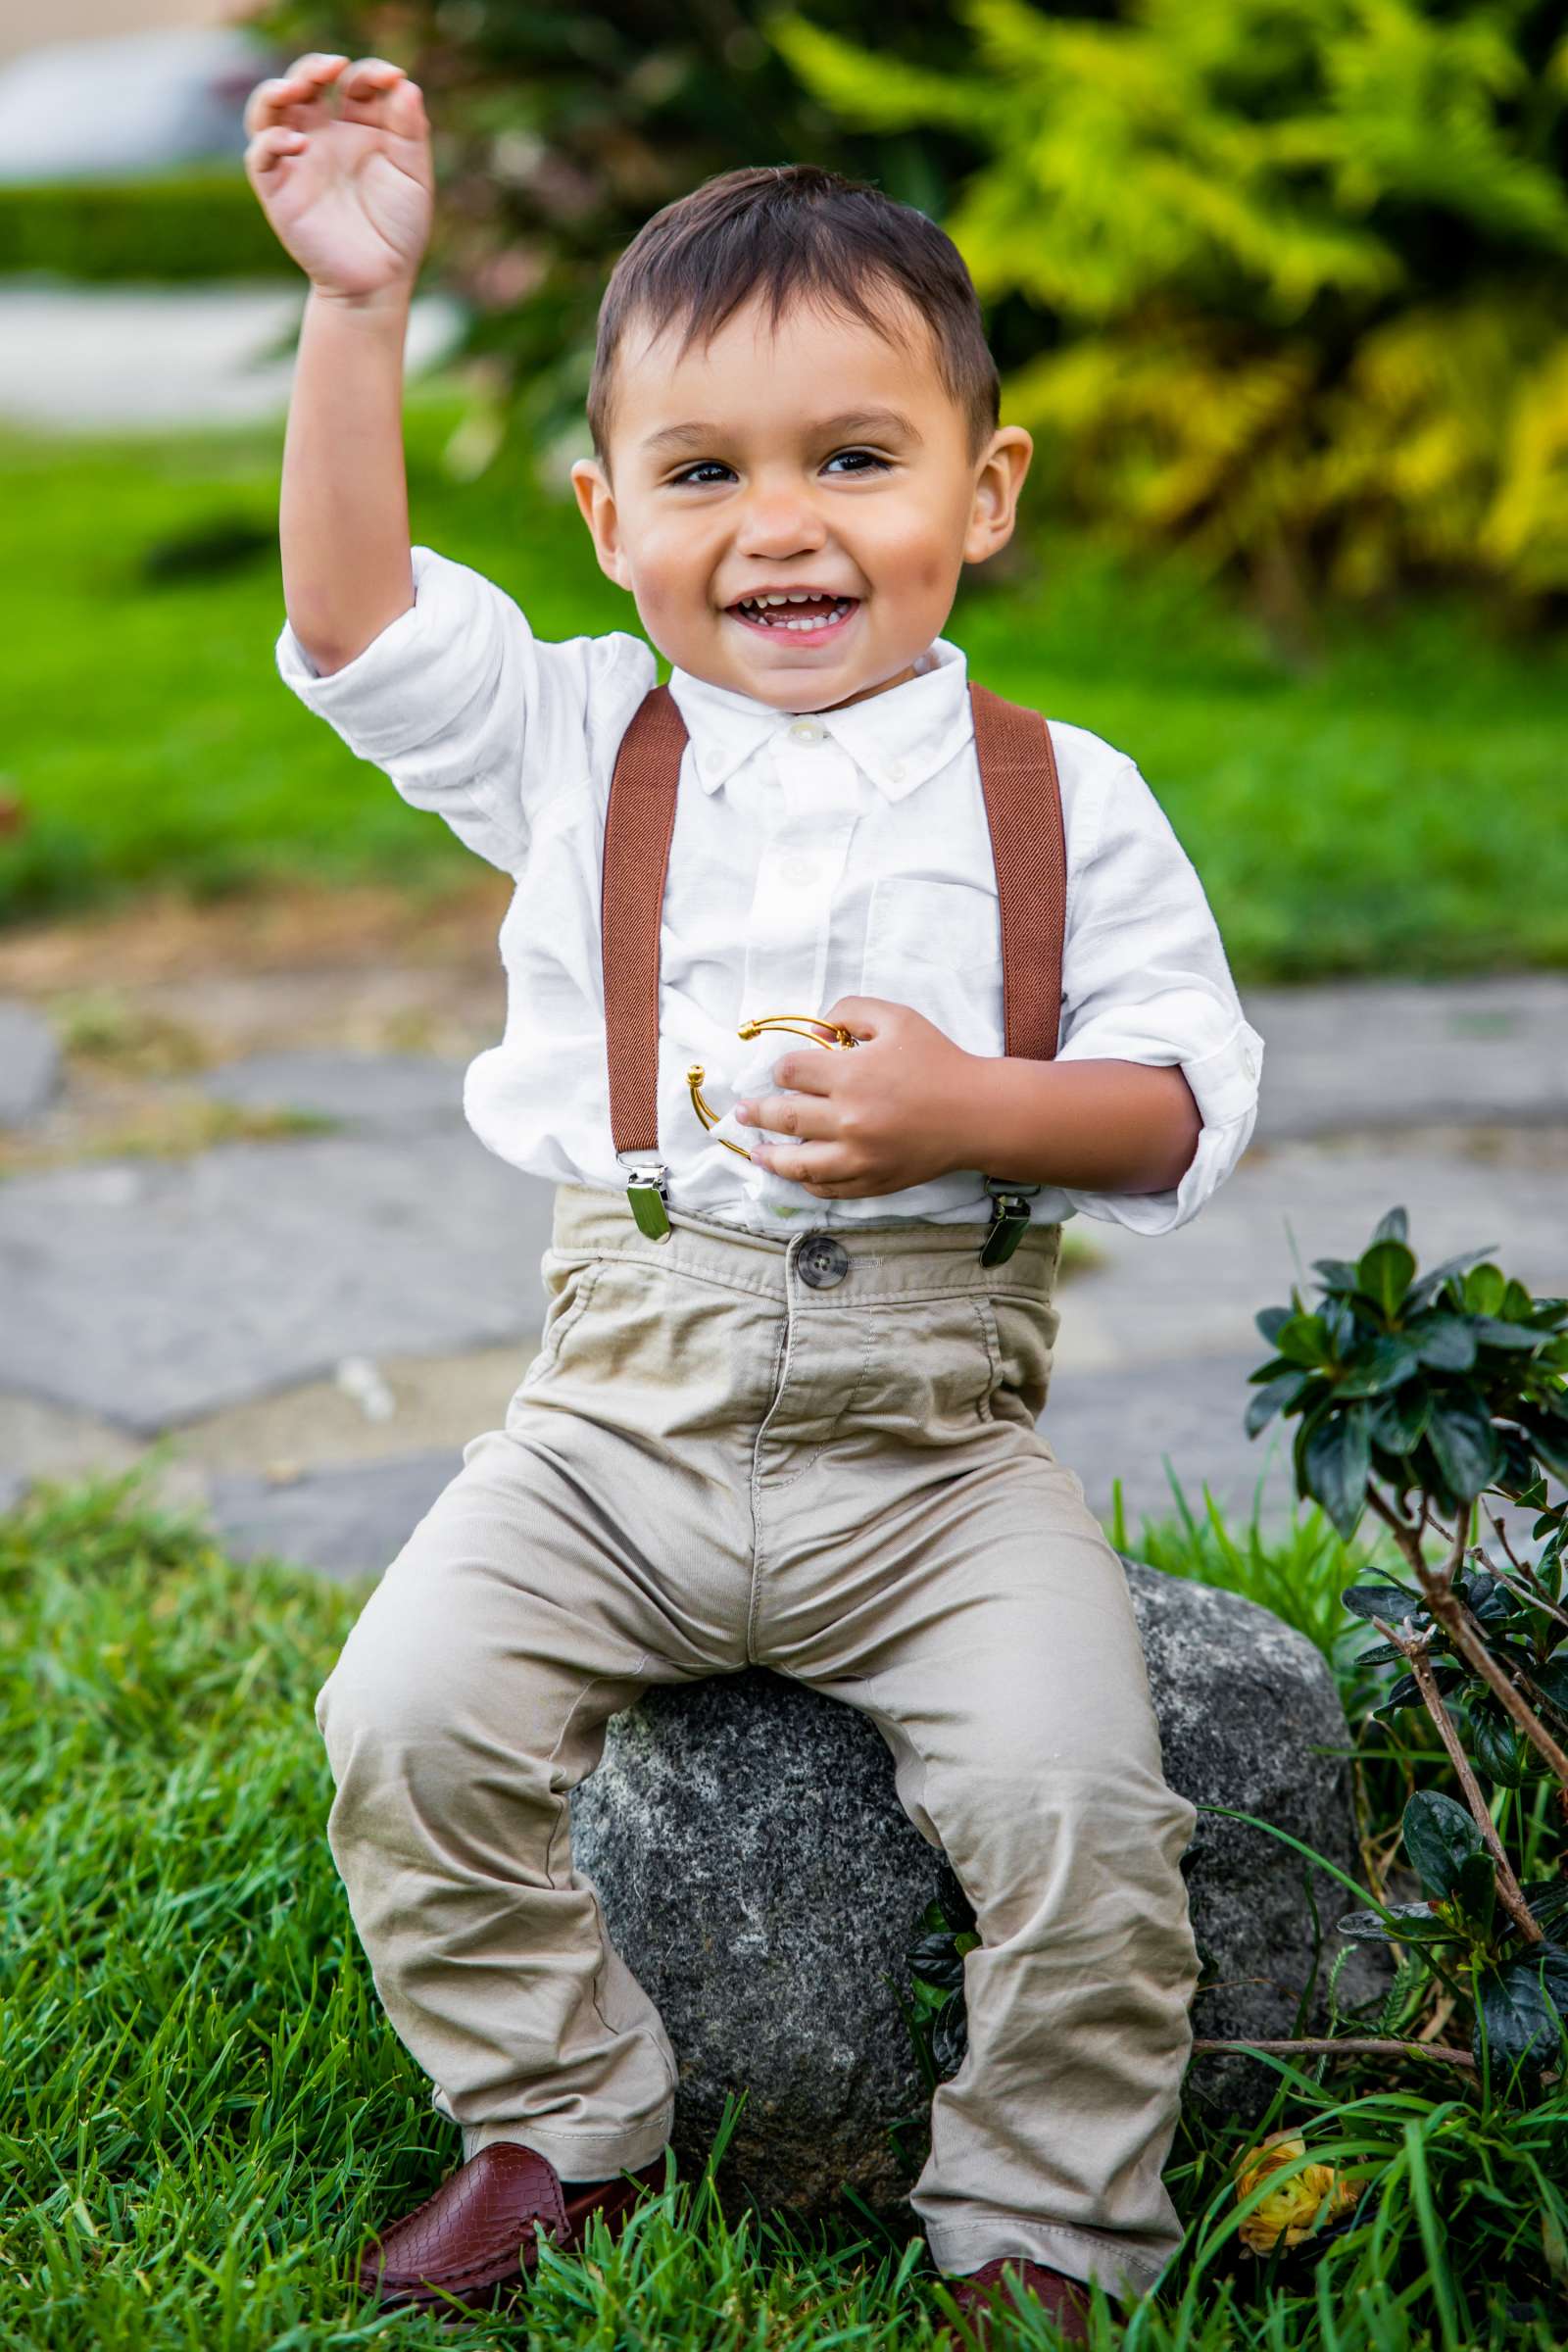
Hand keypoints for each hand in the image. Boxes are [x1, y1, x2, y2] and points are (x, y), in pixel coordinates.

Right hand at [243, 52, 433, 299]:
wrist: (379, 283)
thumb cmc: (398, 229)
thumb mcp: (413, 176)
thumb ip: (411, 131)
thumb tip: (406, 85)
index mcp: (357, 128)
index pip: (353, 84)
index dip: (369, 72)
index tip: (392, 78)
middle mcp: (323, 137)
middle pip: (304, 84)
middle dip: (313, 67)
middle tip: (333, 66)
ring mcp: (298, 161)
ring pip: (269, 110)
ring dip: (276, 91)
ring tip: (298, 87)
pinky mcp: (279, 190)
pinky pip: (260, 156)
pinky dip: (271, 142)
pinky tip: (298, 143)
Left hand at [735, 997, 973, 1198]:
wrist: (977, 1113)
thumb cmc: (939, 1061)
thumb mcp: (898, 1018)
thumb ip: (852, 1011)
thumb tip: (816, 1030)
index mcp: (850, 1076)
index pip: (791, 1073)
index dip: (781, 1069)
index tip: (783, 1072)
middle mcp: (848, 1119)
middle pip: (782, 1116)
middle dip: (756, 1112)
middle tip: (742, 1112)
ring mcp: (859, 1156)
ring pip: (797, 1163)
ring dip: (770, 1156)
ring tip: (756, 1152)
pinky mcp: (872, 1180)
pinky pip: (828, 1188)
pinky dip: (808, 1183)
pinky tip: (799, 1175)